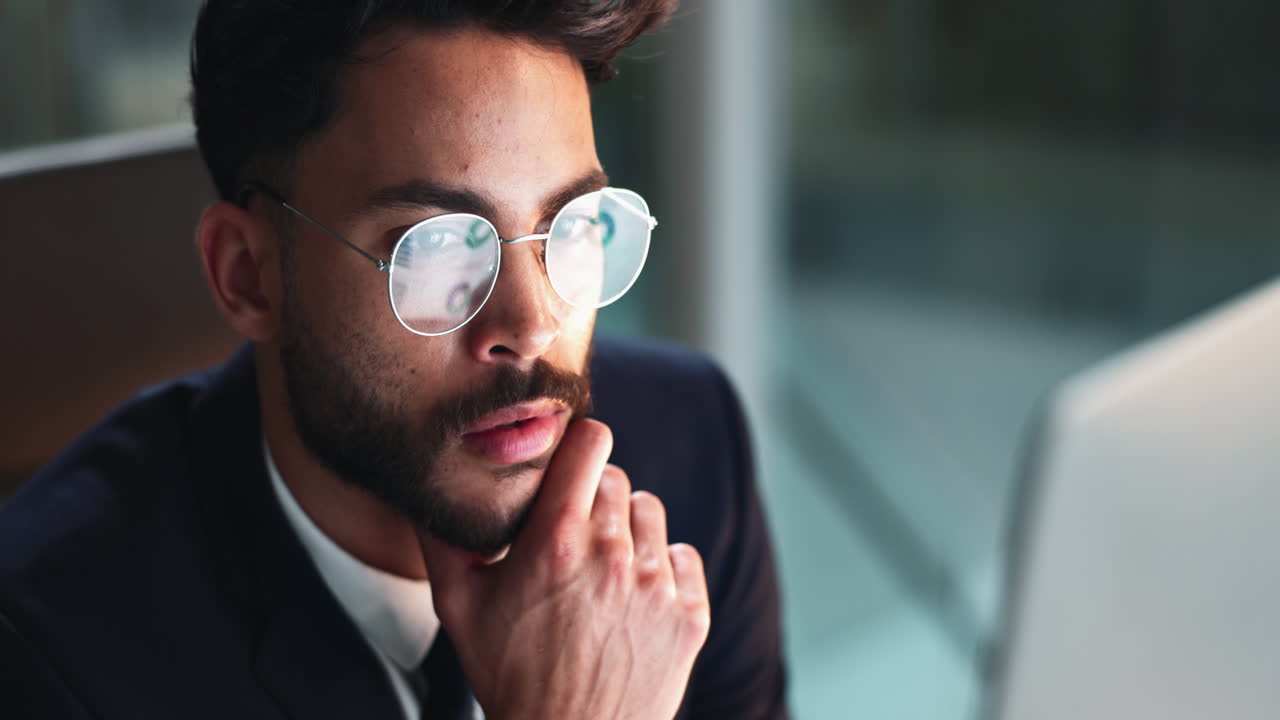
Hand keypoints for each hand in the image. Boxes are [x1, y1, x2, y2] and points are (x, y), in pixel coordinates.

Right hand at [418, 419, 710, 719]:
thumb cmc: (510, 677)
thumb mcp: (458, 608)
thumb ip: (442, 541)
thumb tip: (430, 494)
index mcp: (557, 542)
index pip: (590, 443)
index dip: (577, 443)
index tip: (567, 459)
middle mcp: (613, 555)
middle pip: (617, 478)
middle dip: (591, 497)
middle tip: (569, 536)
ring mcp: (657, 585)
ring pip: (650, 513)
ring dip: (628, 529)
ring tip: (601, 568)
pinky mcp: (689, 614)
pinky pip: (683, 556)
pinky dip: (664, 568)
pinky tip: (632, 597)